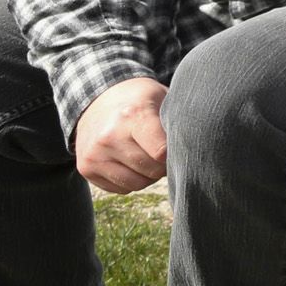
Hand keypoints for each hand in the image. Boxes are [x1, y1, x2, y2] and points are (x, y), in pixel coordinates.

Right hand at [74, 77, 169, 193]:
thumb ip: (178, 122)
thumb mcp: (162, 98)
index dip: (175, 154)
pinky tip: (132, 161)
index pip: (162, 152)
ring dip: (149, 176)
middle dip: (164, 165)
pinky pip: (120, 188)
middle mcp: (109, 136)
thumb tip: (200, 150)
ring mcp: (95, 154)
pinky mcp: (86, 168)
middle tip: (165, 152)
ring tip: (150, 156)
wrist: (97, 97)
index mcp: (133, 115)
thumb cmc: (141, 99)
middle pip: (151, 170)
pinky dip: (132, 180)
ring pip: (136, 184)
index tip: (180, 147)